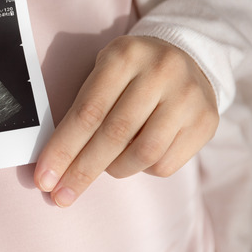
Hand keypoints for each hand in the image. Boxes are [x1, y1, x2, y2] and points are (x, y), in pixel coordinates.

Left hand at [34, 36, 218, 206]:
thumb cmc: (131, 74)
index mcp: (124, 56)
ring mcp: (187, 97)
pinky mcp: (206, 121)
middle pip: (113, 135)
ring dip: (115, 169)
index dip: (63, 149)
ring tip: (104, 166)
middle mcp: (159, 73)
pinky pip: (166, 163)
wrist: (188, 58)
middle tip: (61, 195)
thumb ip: (82, 111)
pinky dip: (143, 169)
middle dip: (82, 171)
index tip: (44, 178)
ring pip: (143, 154)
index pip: (87, 112)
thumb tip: (55, 164)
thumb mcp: (104, 74)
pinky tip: (135, 158)